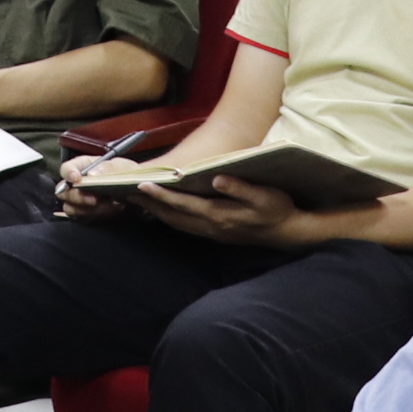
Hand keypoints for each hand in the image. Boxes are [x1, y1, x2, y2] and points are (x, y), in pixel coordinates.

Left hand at [136, 174, 306, 247]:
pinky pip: (184, 226)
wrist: (287, 232)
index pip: (183, 205)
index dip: (162, 196)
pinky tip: (162, 210)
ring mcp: (212, 232)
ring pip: (176, 223)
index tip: (142, 186)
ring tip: (137, 200)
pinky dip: (169, 218)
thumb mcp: (265, 195)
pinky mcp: (214, 233)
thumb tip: (217, 178)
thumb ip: (240, 188)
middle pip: (173, 216)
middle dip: (150, 205)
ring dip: (156, 212)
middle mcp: (212, 226)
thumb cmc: (277, 209)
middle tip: (125, 192)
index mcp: (220, 215)